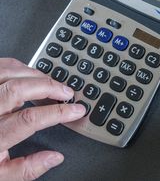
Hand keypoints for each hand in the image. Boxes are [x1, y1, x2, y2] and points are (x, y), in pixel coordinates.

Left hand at [0, 58, 85, 179]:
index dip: (58, 112)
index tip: (76, 110)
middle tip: (66, 92)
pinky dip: (15, 66)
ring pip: (6, 72)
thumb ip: (27, 169)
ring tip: (50, 81)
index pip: (30, 119)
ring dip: (33, 73)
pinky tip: (26, 73)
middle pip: (18, 89)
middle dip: (49, 86)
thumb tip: (54, 158)